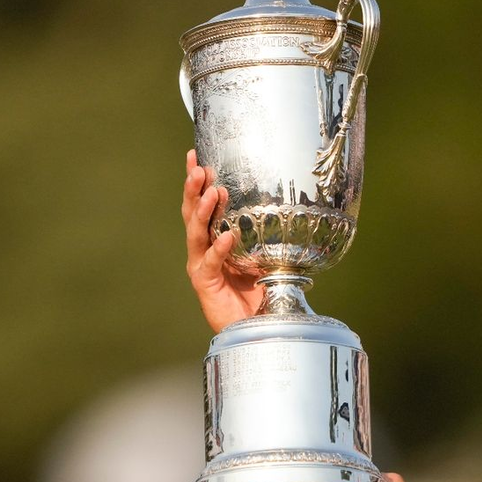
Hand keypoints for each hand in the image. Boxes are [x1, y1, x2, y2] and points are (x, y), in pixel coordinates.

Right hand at [182, 149, 262, 331]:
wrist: (255, 327)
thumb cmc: (258, 292)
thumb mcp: (264, 256)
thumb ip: (266, 236)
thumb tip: (289, 207)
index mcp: (212, 240)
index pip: (201, 205)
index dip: (196, 182)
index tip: (196, 155)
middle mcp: (202, 250)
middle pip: (191, 214)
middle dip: (193, 190)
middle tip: (199, 168)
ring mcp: (201, 266)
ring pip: (196, 233)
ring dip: (203, 211)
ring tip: (213, 192)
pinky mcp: (205, 283)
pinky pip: (212, 261)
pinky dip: (220, 247)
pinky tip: (227, 235)